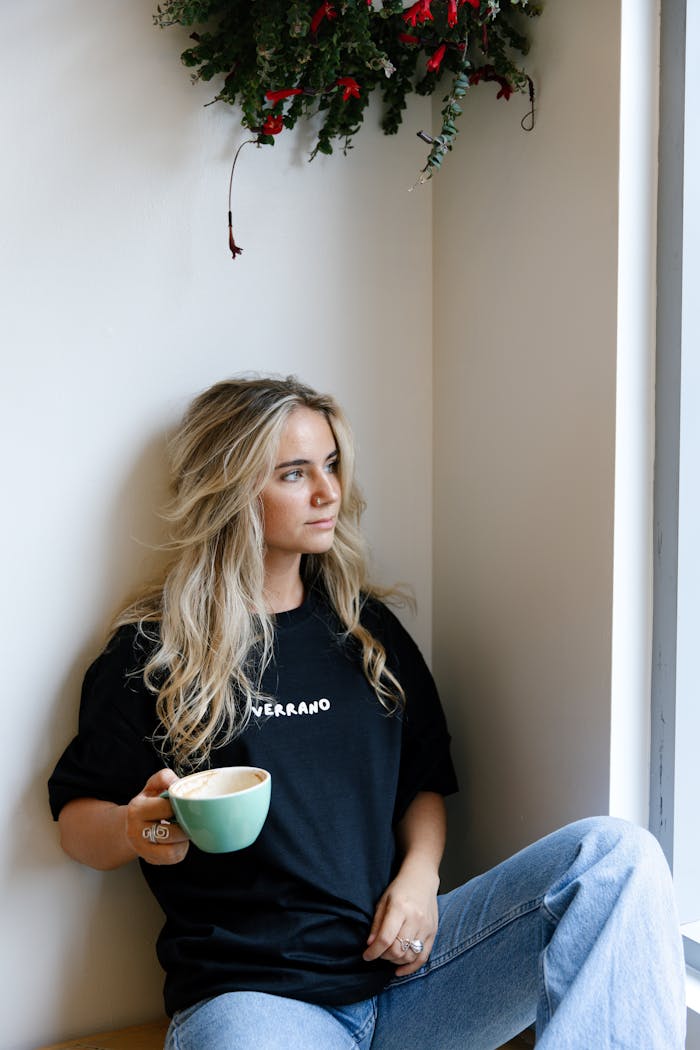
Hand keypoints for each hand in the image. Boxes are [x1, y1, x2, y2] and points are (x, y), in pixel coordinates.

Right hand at [125, 769, 189, 865]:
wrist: (131, 825)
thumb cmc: (149, 803)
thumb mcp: (153, 786)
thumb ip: (164, 778)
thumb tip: (177, 782)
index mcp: (136, 809)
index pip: (167, 808)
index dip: (181, 806)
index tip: (184, 805)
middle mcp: (135, 831)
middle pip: (172, 833)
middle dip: (185, 827)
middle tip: (188, 820)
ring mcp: (141, 848)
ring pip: (172, 851)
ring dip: (183, 842)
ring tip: (183, 831)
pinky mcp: (149, 859)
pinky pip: (172, 859)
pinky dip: (180, 850)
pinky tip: (177, 841)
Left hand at [363, 859, 438, 975]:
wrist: (422, 879)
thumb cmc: (400, 888)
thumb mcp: (383, 901)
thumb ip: (377, 924)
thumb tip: (370, 945)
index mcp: (400, 908)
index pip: (386, 939)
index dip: (374, 952)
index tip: (366, 956)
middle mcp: (415, 919)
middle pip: (397, 950)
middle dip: (383, 956)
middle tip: (377, 952)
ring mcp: (426, 927)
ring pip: (409, 956)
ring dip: (395, 961)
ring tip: (388, 954)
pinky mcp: (433, 933)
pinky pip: (423, 957)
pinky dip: (410, 967)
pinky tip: (399, 970)